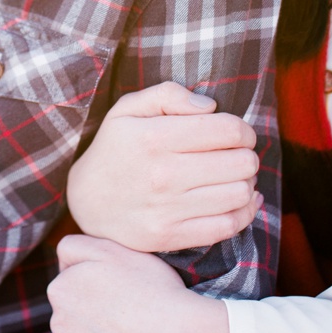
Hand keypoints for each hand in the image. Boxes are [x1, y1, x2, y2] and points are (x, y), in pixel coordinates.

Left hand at [49, 234, 229, 332]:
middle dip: (93, 315)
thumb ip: (76, 245)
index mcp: (60, 288)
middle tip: (129, 317)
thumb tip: (60, 260)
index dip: (99, 285)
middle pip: (74, 316)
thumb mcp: (113, 249)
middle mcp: (56, 321)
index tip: (122, 292)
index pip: (72, 284)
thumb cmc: (151, 289)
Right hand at [67, 82, 261, 251]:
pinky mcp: (170, 237)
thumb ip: (168, 95)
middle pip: (241, 163)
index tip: (239, 133)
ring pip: (239, 194)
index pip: (228, 130)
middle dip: (247, 155)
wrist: (84, 201)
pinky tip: (238, 200)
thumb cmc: (114, 148)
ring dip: (246, 183)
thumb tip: (210, 106)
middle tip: (236, 155)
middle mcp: (163, 174)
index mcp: (154, 137)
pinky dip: (244, 212)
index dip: (244, 130)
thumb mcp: (127, 109)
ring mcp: (167, 210)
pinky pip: (228, 227)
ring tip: (234, 177)